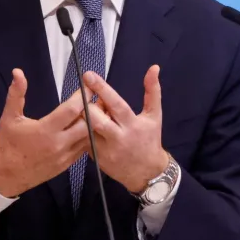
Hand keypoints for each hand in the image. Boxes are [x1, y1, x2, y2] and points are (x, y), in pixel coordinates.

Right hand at [0, 68, 92, 197]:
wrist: (5, 176)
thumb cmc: (7, 144)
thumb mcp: (9, 118)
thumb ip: (16, 94)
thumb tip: (18, 72)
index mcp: (46, 129)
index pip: (73, 109)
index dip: (83, 96)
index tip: (89, 86)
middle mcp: (58, 143)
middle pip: (87, 123)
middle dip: (93, 109)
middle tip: (94, 98)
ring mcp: (65, 155)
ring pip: (88, 136)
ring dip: (92, 124)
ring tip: (94, 111)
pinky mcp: (67, 164)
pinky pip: (83, 148)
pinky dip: (86, 137)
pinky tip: (86, 128)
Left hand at [81, 65, 167, 193]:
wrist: (146, 172)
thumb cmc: (150, 139)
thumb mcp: (154, 115)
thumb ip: (153, 91)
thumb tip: (154, 67)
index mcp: (132, 124)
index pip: (115, 104)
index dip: (102, 89)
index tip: (88, 75)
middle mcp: (118, 137)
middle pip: (95, 118)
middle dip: (89, 105)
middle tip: (88, 99)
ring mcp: (106, 149)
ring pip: (86, 129)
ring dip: (85, 118)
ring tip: (91, 113)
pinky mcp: (96, 158)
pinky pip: (84, 140)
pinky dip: (85, 131)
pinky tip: (92, 129)